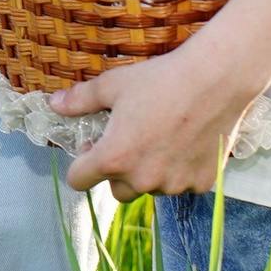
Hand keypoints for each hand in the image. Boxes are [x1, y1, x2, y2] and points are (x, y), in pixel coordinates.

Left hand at [52, 46, 259, 202]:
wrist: (215, 79)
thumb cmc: (161, 79)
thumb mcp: (113, 85)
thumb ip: (80, 100)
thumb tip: (54, 104)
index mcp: (114, 158)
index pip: (79, 181)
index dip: (82, 164)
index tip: (93, 146)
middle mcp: (142, 179)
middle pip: (117, 191)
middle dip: (118, 171)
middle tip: (130, 140)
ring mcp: (174, 184)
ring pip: (151, 188)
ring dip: (150, 172)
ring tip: (161, 138)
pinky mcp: (201, 183)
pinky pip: (182, 185)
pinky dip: (181, 171)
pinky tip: (186, 142)